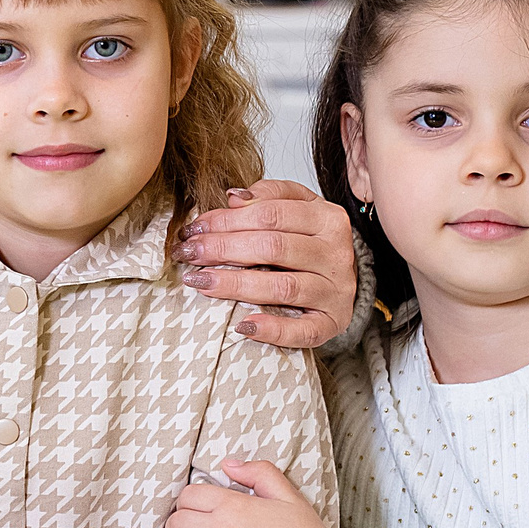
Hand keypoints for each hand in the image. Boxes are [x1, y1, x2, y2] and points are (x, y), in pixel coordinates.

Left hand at [177, 181, 356, 348]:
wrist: (339, 277)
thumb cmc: (308, 239)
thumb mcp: (296, 207)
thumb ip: (268, 196)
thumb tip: (234, 197)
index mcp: (328, 217)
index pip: (271, 214)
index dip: (227, 220)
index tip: (194, 229)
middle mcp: (337, 253)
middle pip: (273, 247)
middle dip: (223, 248)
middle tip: (189, 253)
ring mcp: (337, 291)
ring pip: (283, 286)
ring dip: (236, 285)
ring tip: (201, 282)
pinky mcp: (333, 322)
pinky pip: (304, 331)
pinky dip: (273, 330)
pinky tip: (243, 325)